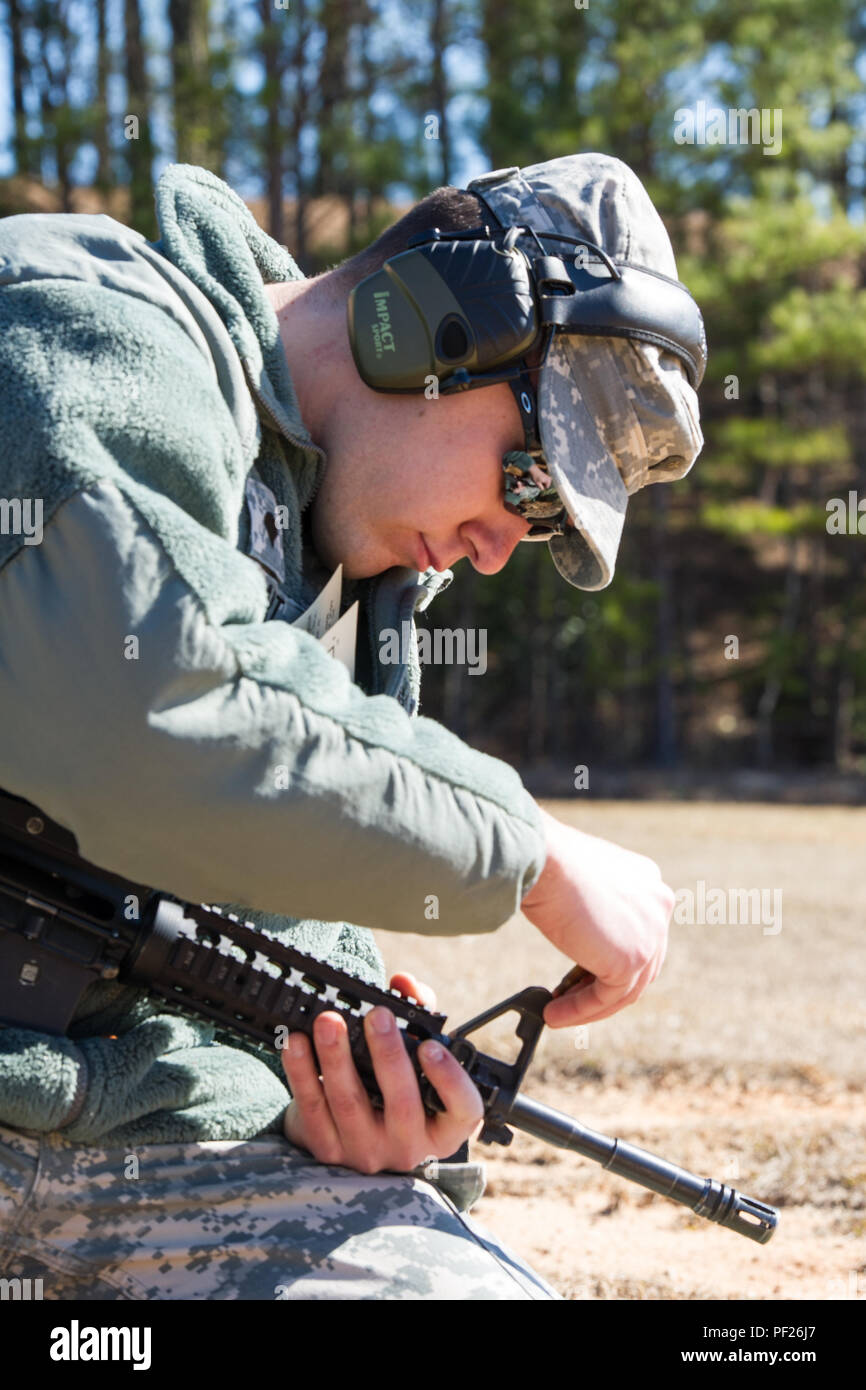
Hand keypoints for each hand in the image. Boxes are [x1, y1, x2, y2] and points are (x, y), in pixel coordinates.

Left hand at [280, 971, 483, 1174]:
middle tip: (377, 1015)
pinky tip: (296, 1043)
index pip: (463, 1110)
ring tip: (329, 1021)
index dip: (450, 1080)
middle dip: (388, 1055)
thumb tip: (404, 983)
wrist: (352, 1133)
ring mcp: (367, 1152)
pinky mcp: (327, 1150)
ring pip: (350, 1103)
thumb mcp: (415, 1057)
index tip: (430, 1047)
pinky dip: (303, 1073)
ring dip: (337, 1057)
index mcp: (443, 1126)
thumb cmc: (395, 1086)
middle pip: (402, 1104)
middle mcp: (409, 1145)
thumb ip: (418, 1015)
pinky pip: (312, 1109)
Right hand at [522, 807, 673, 1028]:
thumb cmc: (548, 861)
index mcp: (648, 882)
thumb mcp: (582, 883)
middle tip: (569, 1000)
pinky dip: (580, 1010)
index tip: (578, 976)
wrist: (543, 858)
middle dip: (602, 987)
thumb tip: (582, 938)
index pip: (637, 932)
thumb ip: (595, 910)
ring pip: (625, 987)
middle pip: (639, 963)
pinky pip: (607, 997)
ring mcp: (651, 933)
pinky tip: (554, 1013)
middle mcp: (658, 904)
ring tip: (556, 1013)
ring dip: (588, 1006)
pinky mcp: (634, 958)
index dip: (608, 959)